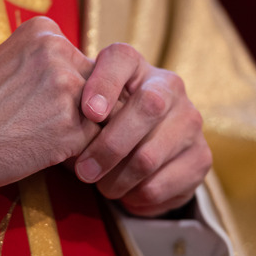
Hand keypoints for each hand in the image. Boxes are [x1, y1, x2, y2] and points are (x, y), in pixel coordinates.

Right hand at [0, 17, 97, 191]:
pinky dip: (74, 154)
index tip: (35, 101)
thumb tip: (78, 76)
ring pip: (99, 116)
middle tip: (40, 125)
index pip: (82, 62)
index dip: (66, 89)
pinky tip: (40, 151)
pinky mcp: (71, 126)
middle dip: (80, 110)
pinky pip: (93, 143)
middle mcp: (58, 51)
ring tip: (39, 138)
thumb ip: (42, 62)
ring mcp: (66, 87)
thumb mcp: (4, 61)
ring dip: (78, 133)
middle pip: (98, 87)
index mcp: (43, 31)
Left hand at [75, 43, 211, 216]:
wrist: (143, 149)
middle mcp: (169, 86)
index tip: (88, 112)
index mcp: (135, 66)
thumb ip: (70, 103)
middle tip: (83, 171)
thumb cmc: (101, 122)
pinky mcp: (200, 157)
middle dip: (109, 146)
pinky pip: (161, 185)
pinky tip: (124, 194)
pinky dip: (135, 196)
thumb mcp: (83, 106)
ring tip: (100, 185)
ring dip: (117, 179)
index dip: (104, 83)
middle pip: (148, 108)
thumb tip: (55, 119)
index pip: (121, 58)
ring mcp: (190, 120)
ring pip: (150, 156)